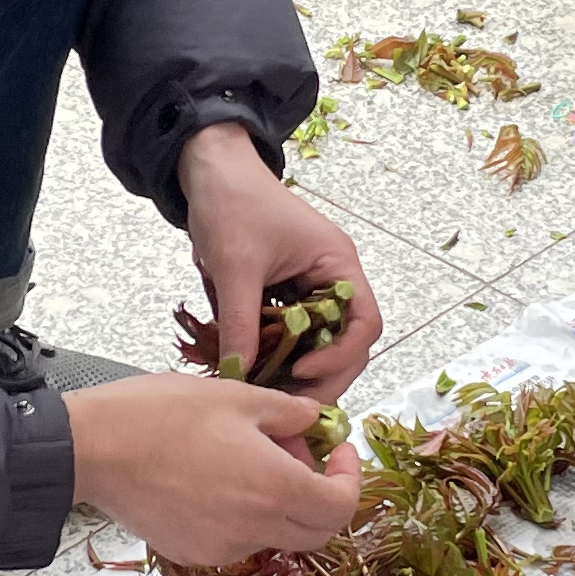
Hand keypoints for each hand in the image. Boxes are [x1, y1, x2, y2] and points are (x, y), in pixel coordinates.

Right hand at [65, 374, 360, 566]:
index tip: (336, 451)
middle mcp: (253, 528)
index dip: (349, 479)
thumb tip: (315, 421)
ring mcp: (221, 547)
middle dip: (320, 495)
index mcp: (273, 487)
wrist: (91, 448)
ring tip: (246, 457)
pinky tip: (214, 479)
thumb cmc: (159, 414)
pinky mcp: (192, 553)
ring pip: (275, 535)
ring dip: (279, 502)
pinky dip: (243, 515)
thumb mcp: (235, 396)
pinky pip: (237, 539)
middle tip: (299, 455)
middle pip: (316, 532)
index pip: (340, 507)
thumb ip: (287, 412)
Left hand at [175, 123, 381, 401]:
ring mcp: (312, 288)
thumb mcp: (236, 267)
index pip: (364, 322)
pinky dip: (282, 356)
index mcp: (338, 265)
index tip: (300, 371)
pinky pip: (296, 335)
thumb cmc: (232, 203)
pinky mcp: (289, 295)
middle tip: (290, 405)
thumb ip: (241, 323)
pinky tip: (261, 377)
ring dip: (303, 372)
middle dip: (323, 376)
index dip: (339, 355)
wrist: (211, 170)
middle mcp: (334, 279)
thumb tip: (240, 375)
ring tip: (275, 398)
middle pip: (348, 342)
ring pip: (322, 343)